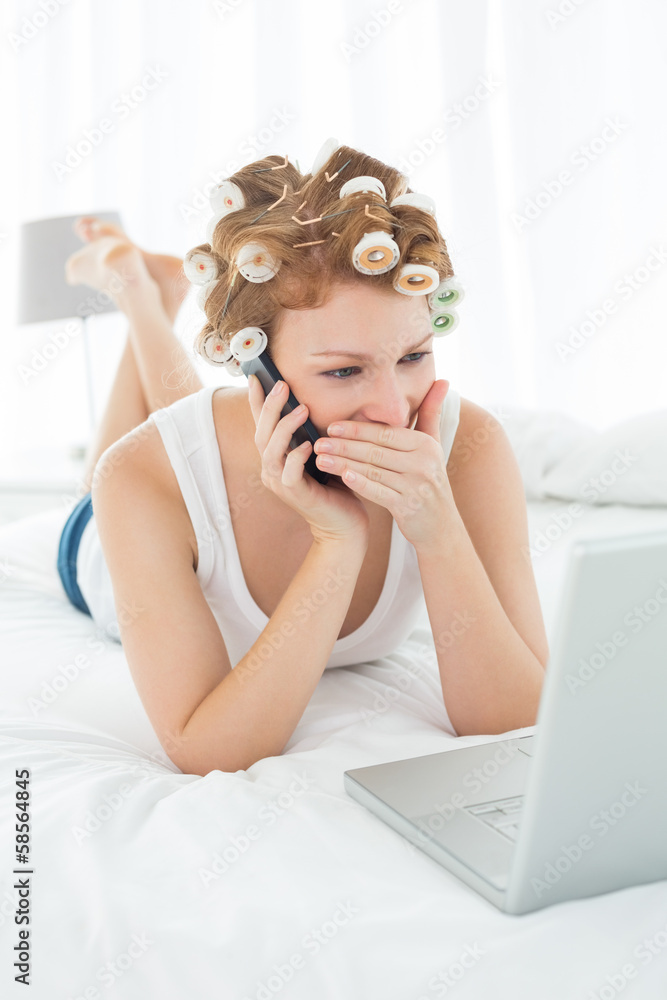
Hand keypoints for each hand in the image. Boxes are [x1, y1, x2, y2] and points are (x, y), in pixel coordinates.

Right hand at [248, 376, 369, 545]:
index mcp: (276, 458)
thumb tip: (314, 400)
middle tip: (281, 384)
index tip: (256, 377)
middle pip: (261, 434)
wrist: (344, 523)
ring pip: (270, 451)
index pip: (261, 425)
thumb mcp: (323, 452)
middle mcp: (272, 470)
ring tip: (300, 409)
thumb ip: (313, 432)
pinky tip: (308, 445)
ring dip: (283, 428)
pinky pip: (288, 474)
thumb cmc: (335, 485)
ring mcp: (280, 484)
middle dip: (269, 407)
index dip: (256, 402)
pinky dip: (296, 457)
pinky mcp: (295, 496)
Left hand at [312, 379, 454, 550]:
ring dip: (344, 463)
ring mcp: (416, 486)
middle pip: (376, 450)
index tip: (332, 426)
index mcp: (425, 445)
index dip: (357, 429)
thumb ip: (431, 413)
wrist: (441, 526)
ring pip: (373, 470)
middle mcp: (423, 463)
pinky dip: (360, 484)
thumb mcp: (434, 446)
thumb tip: (443, 380)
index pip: (386, 433)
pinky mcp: (408, 507)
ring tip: (321, 458)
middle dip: (345, 445)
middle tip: (319, 441)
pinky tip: (341, 477)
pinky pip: (379, 492)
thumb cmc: (431, 481)